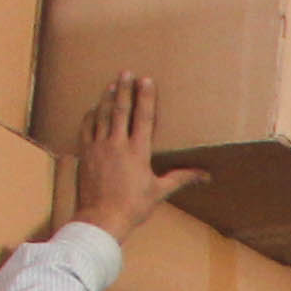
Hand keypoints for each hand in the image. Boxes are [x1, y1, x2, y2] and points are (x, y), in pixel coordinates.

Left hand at [71, 71, 204, 239]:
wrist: (102, 218)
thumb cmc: (133, 206)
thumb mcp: (159, 191)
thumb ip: (181, 178)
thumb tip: (205, 175)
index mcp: (138, 152)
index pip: (143, 118)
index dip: (145, 97)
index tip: (146, 80)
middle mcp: (117, 144)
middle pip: (120, 110)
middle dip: (123, 89)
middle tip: (125, 72)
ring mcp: (99, 147)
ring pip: (102, 115)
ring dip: (107, 98)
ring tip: (111, 84)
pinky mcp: (85, 153)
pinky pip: (87, 128)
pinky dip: (90, 116)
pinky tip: (93, 108)